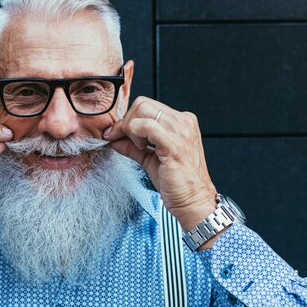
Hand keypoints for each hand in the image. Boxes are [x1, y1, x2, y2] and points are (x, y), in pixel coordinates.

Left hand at [103, 97, 216, 231]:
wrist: (194, 202)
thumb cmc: (176, 183)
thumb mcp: (149, 159)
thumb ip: (132, 146)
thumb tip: (112, 138)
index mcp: (181, 122)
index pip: (147, 106)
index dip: (128, 119)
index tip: (115, 135)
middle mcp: (183, 122)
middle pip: (143, 103)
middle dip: (126, 121)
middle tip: (122, 140)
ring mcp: (181, 131)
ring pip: (143, 110)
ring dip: (130, 127)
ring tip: (136, 146)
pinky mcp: (175, 144)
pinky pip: (147, 126)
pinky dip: (135, 133)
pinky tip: (139, 147)